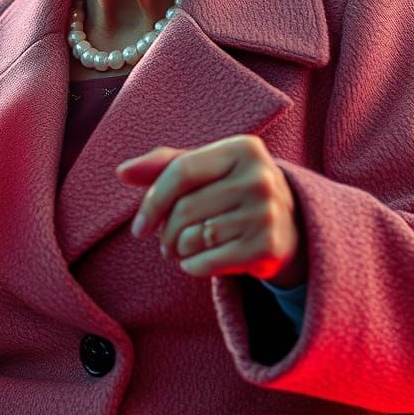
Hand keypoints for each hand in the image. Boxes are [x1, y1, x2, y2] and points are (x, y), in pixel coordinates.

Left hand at [117, 135, 306, 285]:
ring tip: (183, 249)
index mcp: (244, 147)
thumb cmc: (235, 193)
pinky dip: (192, 266)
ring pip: (193, 237)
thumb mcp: (207, 171)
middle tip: (166, 243)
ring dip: (178, 250)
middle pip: (184, 208)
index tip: (139, 228)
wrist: (291, 228)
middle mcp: (260, 176)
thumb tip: (122, 171)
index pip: (180, 171)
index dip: (152, 202)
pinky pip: (207, 261)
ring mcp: (267, 212)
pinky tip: (198, 262)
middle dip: (165, 232)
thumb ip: (165, 166)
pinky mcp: (269, 246)